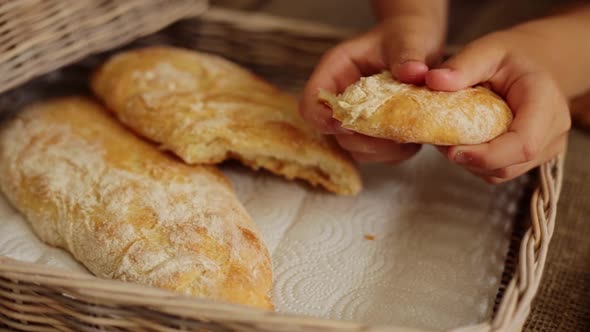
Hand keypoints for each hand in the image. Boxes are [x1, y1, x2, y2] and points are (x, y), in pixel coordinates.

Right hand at [299, 12, 444, 162]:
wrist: (420, 46)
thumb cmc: (407, 36)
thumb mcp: (408, 38)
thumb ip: (407, 54)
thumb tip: (413, 72)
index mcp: (336, 70)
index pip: (311, 102)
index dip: (322, 119)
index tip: (347, 125)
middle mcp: (340, 98)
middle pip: (332, 133)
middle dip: (362, 138)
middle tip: (392, 133)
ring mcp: (355, 119)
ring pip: (356, 149)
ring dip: (381, 148)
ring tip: (407, 135)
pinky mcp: (373, 135)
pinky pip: (378, 154)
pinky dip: (396, 152)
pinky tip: (413, 137)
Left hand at [425, 31, 570, 183]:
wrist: (532, 64)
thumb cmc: (510, 57)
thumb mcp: (486, 50)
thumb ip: (462, 65)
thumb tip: (433, 81)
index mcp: (546, 103)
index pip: (523, 144)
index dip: (486, 156)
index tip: (451, 150)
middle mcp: (552, 131)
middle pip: (508, 165)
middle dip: (469, 159)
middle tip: (439, 140)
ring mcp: (545, 148)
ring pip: (501, 173)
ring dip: (469, 162)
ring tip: (449, 137)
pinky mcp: (531, 158)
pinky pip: (499, 171)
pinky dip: (476, 162)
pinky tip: (463, 141)